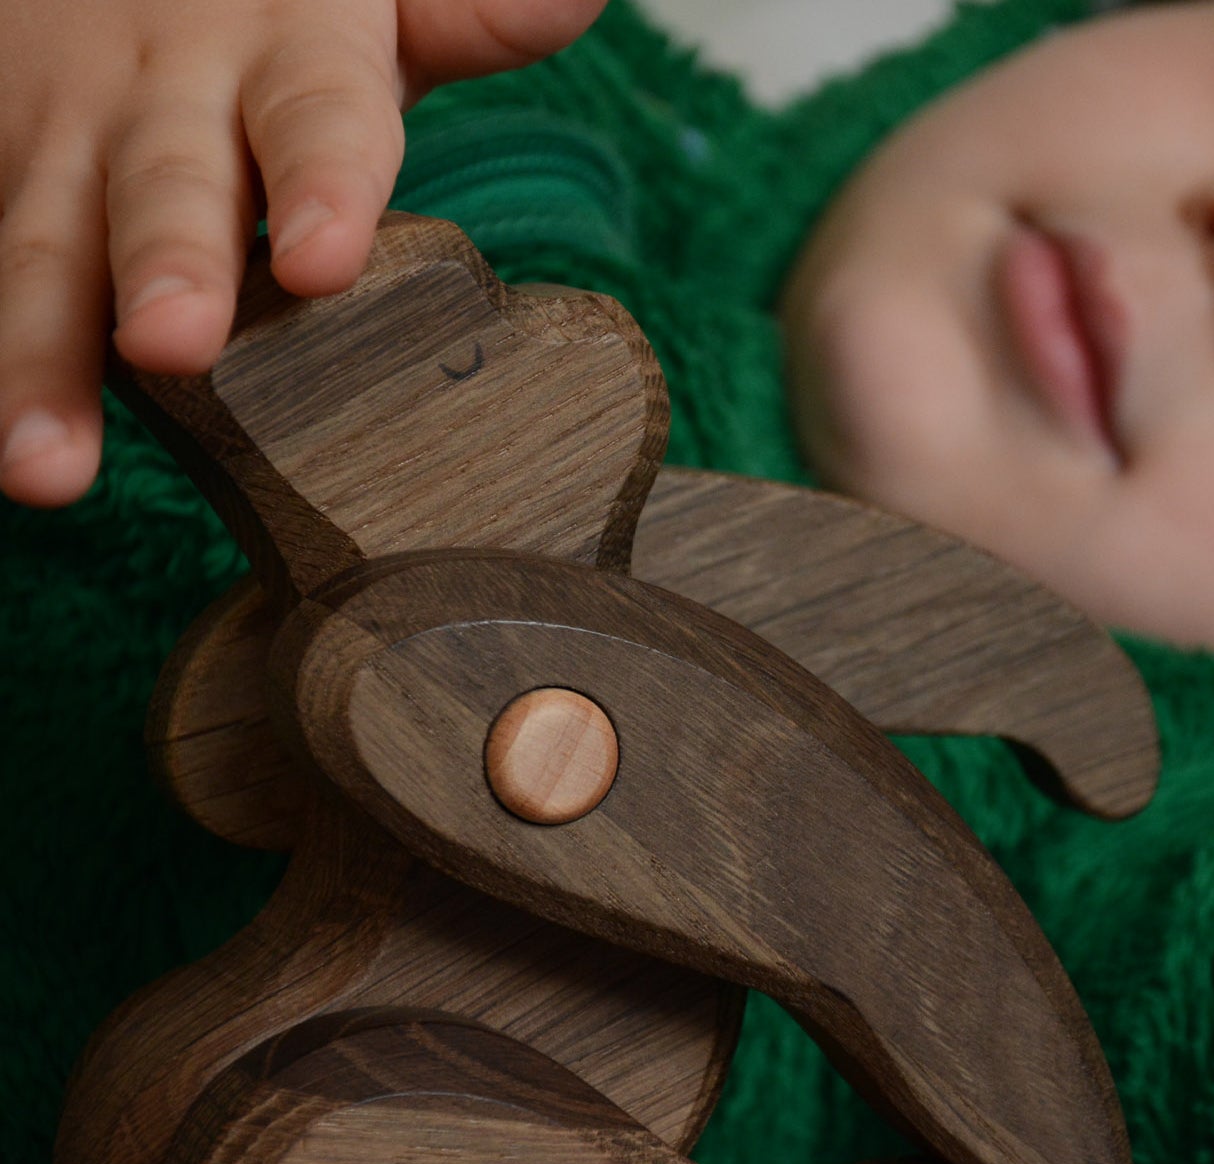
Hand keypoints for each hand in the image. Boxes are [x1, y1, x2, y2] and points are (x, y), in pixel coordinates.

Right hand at [0, 0, 608, 507]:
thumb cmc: (277, 5)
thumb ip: (457, 8)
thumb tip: (562, 3)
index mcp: (288, 45)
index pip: (316, 114)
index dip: (320, 181)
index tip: (323, 260)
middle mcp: (166, 93)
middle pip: (165, 183)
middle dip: (164, 263)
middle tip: (172, 345)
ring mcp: (68, 143)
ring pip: (48, 247)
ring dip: (43, 360)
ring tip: (46, 469)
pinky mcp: (9, 185)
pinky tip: (11, 453)